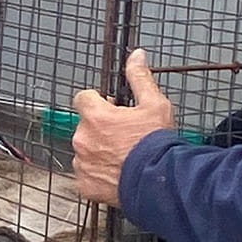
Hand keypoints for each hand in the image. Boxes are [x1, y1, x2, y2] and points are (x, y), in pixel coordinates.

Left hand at [72, 50, 174, 205]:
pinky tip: (119, 173)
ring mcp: (82, 163)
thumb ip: (140, 77)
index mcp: (95, 116)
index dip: (99, 102)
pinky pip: (87, 174)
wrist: (159, 183)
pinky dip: (99, 174)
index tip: (113, 109)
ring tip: (124, 157)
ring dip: (99, 151)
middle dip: (101, 128)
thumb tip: (136, 56)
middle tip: (125, 136)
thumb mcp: (155, 104)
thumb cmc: (157, 145)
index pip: (84, 98)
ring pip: (86, 150)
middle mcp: (83, 138)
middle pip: (85, 125)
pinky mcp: (85, 184)